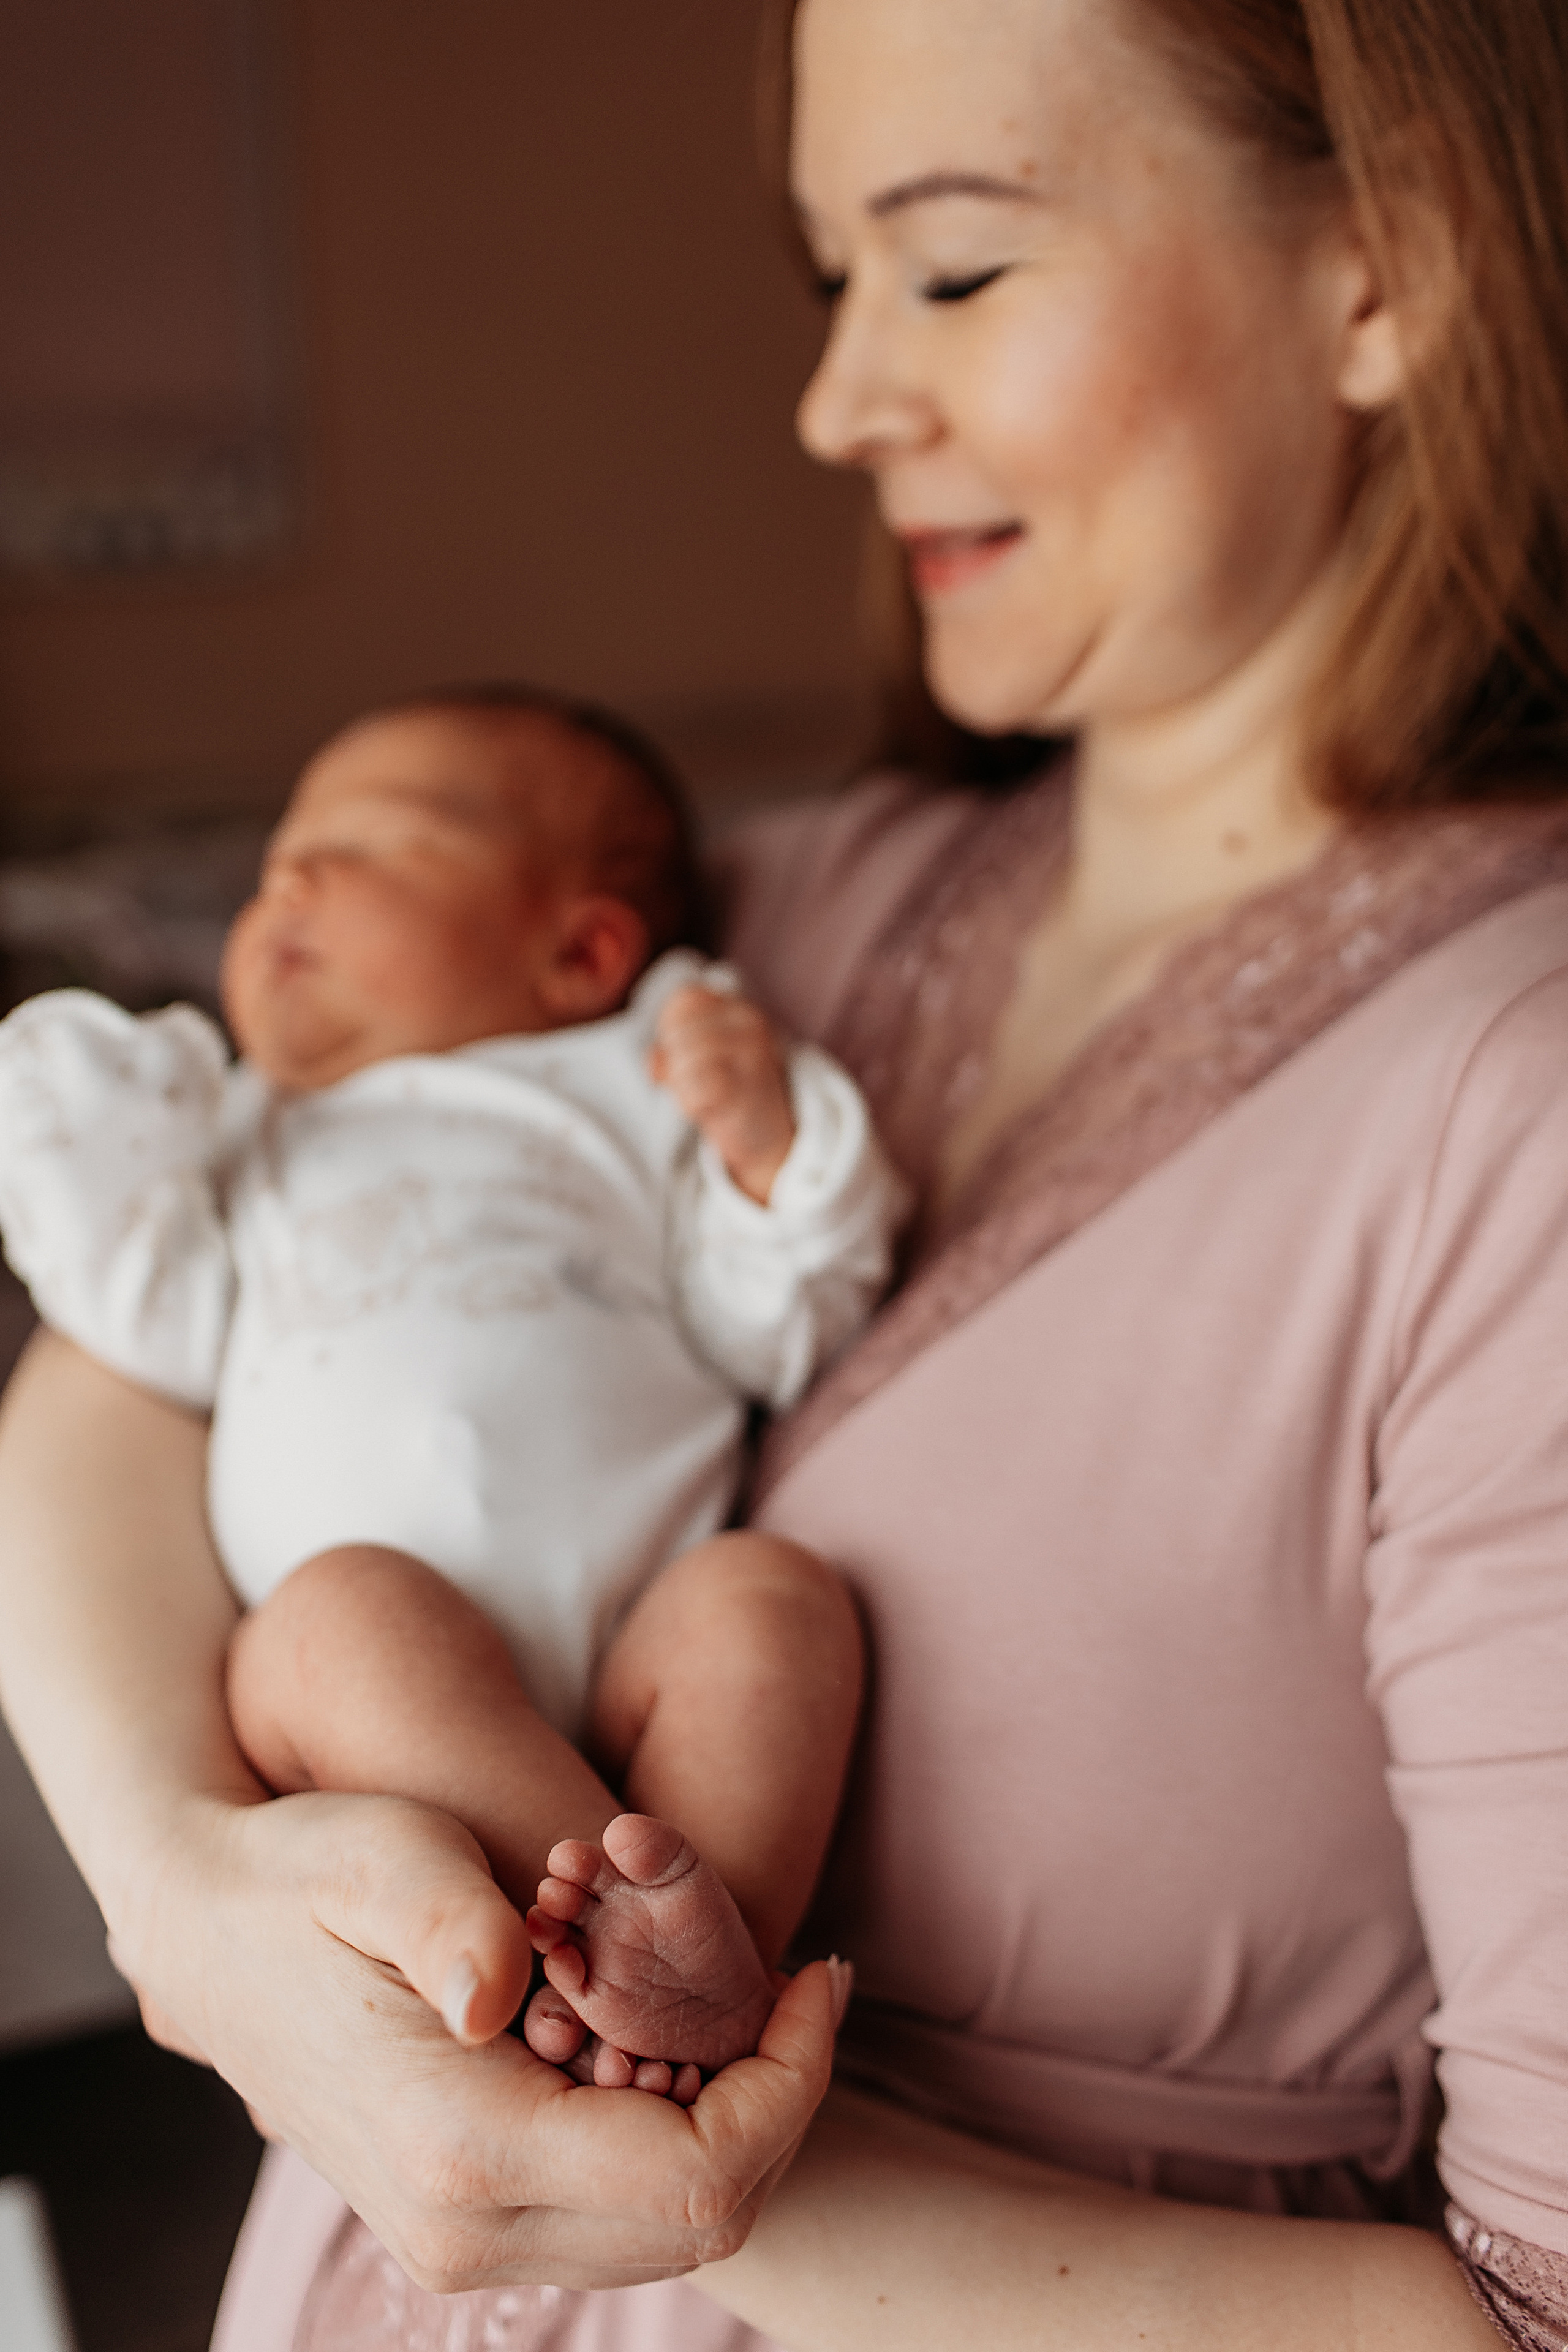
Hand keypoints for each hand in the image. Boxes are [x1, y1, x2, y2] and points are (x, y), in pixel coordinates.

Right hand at [116, 1785, 840, 2291]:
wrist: (210, 1937)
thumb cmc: (300, 1875)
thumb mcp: (374, 1854)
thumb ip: (442, 1916)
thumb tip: (500, 1993)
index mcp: (458, 2147)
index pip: (698, 2174)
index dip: (792, 2083)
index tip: (817, 1974)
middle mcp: (464, 2231)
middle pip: (705, 2220)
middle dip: (785, 2103)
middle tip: (805, 1983)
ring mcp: (462, 2244)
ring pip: (675, 2232)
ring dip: (742, 2122)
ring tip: (759, 2002)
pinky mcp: (467, 2227)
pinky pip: (624, 2217)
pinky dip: (686, 2138)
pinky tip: (680, 2037)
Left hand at [651, 984, 795, 1203]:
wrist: (771, 1134)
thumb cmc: (730, 1089)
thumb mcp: (700, 1060)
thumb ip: (672, 1052)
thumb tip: (655, 1064)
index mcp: (738, 1009)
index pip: (685, 999)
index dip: (669, 1028)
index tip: (678, 1054)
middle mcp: (749, 1024)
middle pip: (680, 1033)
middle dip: (672, 1063)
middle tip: (689, 1084)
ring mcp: (753, 1054)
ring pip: (685, 1061)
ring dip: (681, 1087)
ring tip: (701, 1097)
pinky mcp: (749, 1089)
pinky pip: (697, 1090)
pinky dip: (691, 1104)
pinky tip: (707, 1111)